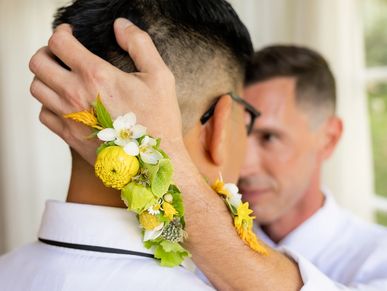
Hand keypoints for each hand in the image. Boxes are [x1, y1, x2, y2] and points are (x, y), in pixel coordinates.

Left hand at [30, 18, 182, 164]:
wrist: (152, 161)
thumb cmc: (159, 119)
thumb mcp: (160, 76)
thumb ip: (140, 44)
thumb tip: (121, 26)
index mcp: (96, 76)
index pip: (58, 42)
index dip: (62, 32)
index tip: (70, 35)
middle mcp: (75, 94)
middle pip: (38, 63)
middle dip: (48, 52)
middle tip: (62, 55)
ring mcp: (69, 117)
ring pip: (36, 88)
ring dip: (46, 78)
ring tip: (62, 78)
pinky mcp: (69, 136)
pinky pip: (43, 114)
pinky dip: (49, 104)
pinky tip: (66, 104)